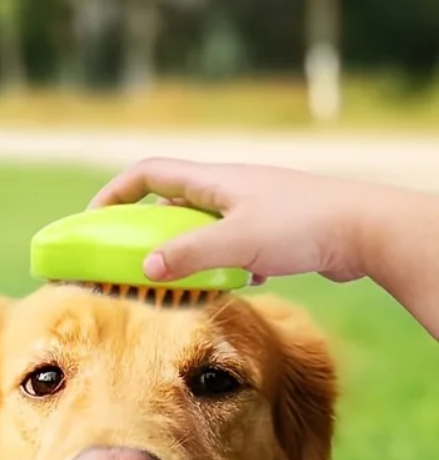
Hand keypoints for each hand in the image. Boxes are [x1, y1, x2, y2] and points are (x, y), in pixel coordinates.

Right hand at [88, 159, 374, 285]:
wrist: (365, 230)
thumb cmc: (301, 226)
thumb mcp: (236, 242)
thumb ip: (189, 254)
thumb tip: (146, 267)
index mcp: (214, 181)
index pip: (149, 173)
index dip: (116, 194)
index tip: (95, 222)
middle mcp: (228, 191)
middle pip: (171, 204)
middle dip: (146, 233)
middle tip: (129, 263)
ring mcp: (250, 210)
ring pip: (200, 230)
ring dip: (183, 255)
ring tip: (176, 284)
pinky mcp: (270, 232)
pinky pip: (229, 248)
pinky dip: (218, 267)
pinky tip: (229, 285)